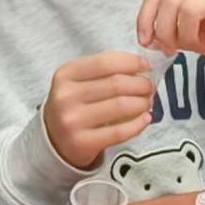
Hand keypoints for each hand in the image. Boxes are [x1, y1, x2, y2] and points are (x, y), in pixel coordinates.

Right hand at [41, 54, 155, 170]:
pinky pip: (119, 132)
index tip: (146, 66)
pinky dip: (138, 124)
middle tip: (149, 87)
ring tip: (147, 103)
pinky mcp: (82, 143)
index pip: (106, 62)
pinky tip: (145, 119)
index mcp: (66, 74)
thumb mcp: (78, 82)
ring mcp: (73, 120)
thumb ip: (104, 71)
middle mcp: (66, 96)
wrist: (54, 141)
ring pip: (120, 106)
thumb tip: (141, 67)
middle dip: (141, 84)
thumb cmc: (74, 105)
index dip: (131, 62)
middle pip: (116, 84)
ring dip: (141, 103)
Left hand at [137, 0, 204, 60]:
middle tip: (172, 49)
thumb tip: (149, 39)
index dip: (145, 18)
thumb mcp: (191, 33)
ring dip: (187, 36)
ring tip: (196, 46)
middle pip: (170, 1)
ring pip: (189, 10)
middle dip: (165, 30)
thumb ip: (170, 32)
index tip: (145, 42)